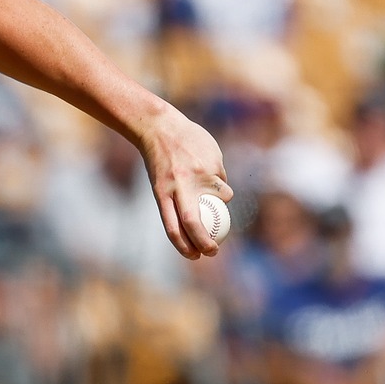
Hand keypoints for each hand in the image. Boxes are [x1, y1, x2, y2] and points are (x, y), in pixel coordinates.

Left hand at [134, 105, 230, 260]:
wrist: (161, 127)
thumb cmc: (161, 160)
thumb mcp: (162, 183)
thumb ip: (180, 202)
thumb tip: (203, 224)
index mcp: (162, 193)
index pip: (173, 228)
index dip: (184, 246)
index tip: (195, 256)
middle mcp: (179, 185)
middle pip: (193, 222)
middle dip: (205, 242)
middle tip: (213, 251)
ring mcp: (198, 173)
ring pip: (220, 197)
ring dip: (222, 198)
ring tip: (210, 185)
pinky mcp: (212, 162)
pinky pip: (222, 178)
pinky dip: (219, 178)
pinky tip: (207, 164)